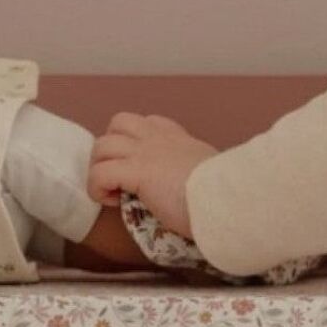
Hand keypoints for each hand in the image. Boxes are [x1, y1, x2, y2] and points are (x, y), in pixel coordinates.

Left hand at [87, 113, 216, 237]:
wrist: (227, 200)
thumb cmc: (224, 194)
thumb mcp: (212, 174)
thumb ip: (196, 173)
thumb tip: (196, 188)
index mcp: (179, 139)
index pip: (148, 123)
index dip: (134, 142)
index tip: (141, 170)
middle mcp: (160, 138)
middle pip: (118, 124)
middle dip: (110, 150)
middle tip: (118, 178)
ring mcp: (146, 152)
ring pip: (102, 145)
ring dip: (99, 169)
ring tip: (113, 192)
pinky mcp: (136, 171)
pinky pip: (99, 173)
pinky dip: (98, 189)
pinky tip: (114, 202)